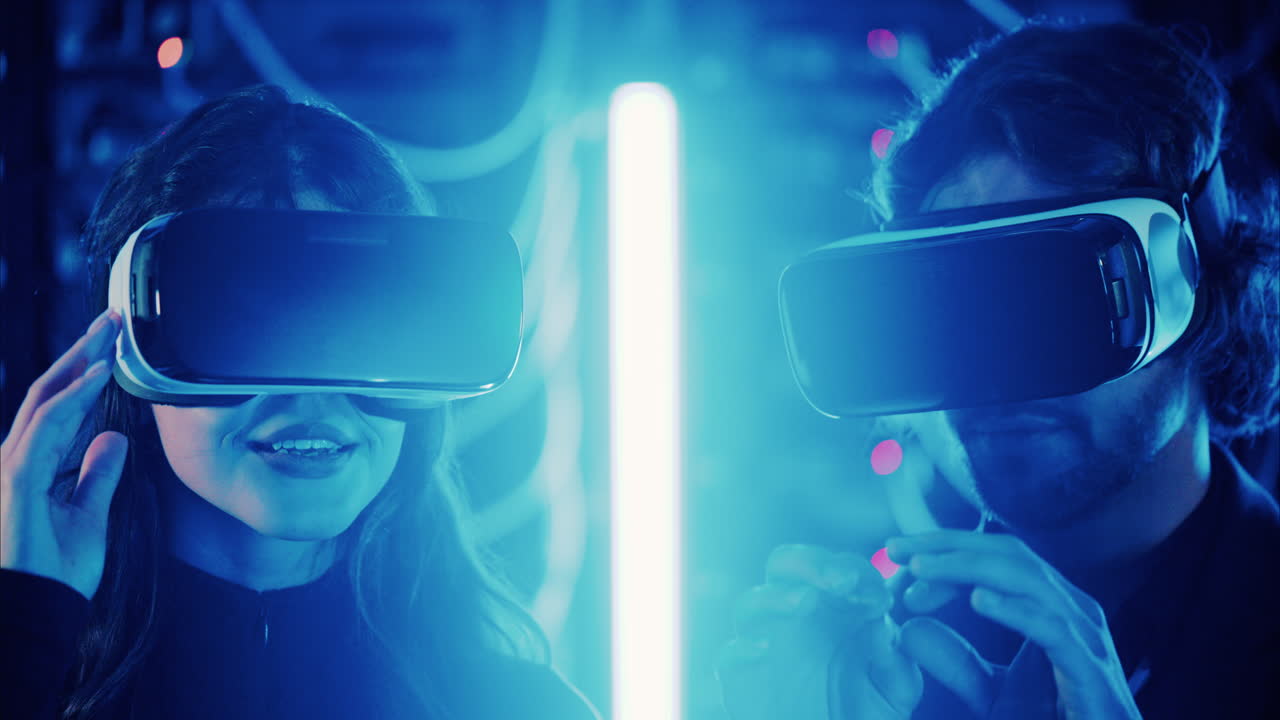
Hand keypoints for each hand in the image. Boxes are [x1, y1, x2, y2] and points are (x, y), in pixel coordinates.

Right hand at [1, 310, 127, 600]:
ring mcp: (12, 465)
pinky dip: (74, 398)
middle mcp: (16, 457)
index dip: (84, 373)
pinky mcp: (17, 477)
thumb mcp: (90, 514)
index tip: (112, 346)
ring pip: (45, 399)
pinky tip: (98, 376)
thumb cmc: (56, 571)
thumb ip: (98, 475)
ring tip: (108, 334)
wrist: (36, 609)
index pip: (59, 407)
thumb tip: (115, 439)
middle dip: (80, 353)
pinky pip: (47, 426)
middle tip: (111, 321)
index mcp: (32, 464)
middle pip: (50, 392)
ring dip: (79, 362)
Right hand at [717, 544, 921, 719]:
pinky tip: (764, 650)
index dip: (858, 573)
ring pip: (749, 604)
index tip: (880, 599)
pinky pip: (727, 658)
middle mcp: (793, 616)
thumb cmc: (867, 711)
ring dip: (775, 597)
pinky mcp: (740, 680)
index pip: (836, 568)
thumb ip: (895, 659)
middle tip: (842, 579)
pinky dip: (740, 650)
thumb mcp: (896, 687)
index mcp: (832, 605)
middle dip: (810, 562)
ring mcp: (762, 643)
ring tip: (805, 601)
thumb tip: (881, 629)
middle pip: (784, 564)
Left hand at [887, 531, 1142, 718]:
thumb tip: (908, 630)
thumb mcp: (992, 693)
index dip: (946, 550)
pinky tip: (979, 600)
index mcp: (1052, 607)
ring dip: (970, 569)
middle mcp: (1073, 612)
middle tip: (898, 549)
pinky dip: (1016, 611)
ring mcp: (1087, 638)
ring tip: (923, 569)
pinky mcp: (1093, 672)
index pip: (996, 557)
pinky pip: (1054, 630)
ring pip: (1028, 581)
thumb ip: (957, 662)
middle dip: (950, 546)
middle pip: (1009, 555)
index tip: (896, 556)